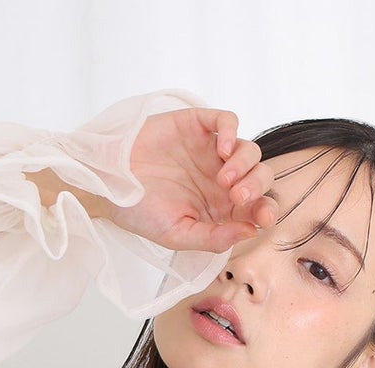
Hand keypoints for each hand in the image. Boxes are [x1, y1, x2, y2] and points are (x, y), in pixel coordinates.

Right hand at [103, 106, 278, 252]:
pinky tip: (223, 149)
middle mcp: (223, 180)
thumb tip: (251, 232)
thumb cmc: (140, 212)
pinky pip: (227, 121)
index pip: (258, 207)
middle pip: (260, 177)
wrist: (107, 182)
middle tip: (236, 197)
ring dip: (245, 165)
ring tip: (223, 179)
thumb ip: (214, 238)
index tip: (263, 218)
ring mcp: (211, 151)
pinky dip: (232, 131)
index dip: (267, 211)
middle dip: (257, 188)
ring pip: (249, 150)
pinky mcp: (197, 125)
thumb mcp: (178, 235)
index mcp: (223, 209)